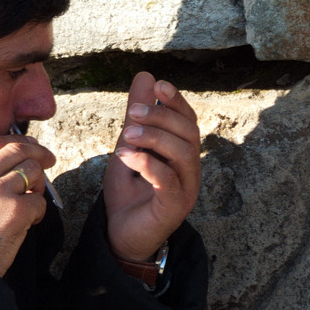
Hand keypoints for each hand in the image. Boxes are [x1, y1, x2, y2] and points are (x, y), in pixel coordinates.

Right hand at [0, 135, 54, 276]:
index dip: (17, 139)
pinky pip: (39, 200)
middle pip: (17, 150)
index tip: (31, 144)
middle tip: (49, 159)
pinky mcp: (16, 209)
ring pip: (33, 171)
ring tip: (30, 200)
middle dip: (38, 152)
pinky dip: (38, 211)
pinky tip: (28, 222)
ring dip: (39, 184)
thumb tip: (20, 151)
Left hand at [102, 72, 200, 261]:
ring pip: (183, 154)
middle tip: (131, 112)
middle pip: (189, 133)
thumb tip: (146, 76)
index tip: (158, 85)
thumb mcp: (128, 145)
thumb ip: (136, 116)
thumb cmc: (128, 190)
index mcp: (181, 153)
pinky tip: (128, 156)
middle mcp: (189, 169)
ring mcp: (185, 189)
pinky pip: (169, 181)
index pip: (188, 121)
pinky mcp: (173, 207)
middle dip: (161, 117)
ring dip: (153, 138)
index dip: (176, 101)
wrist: (119, 233)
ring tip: (125, 135)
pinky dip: (149, 164)